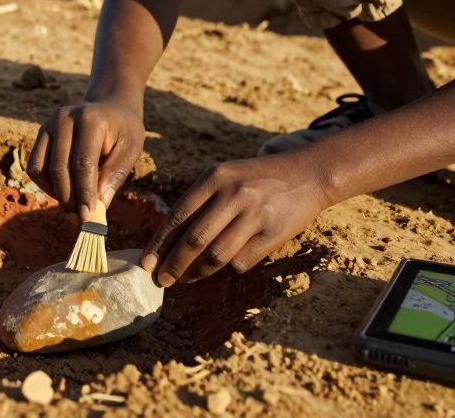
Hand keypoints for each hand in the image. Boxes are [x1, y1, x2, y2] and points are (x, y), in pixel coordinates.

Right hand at [26, 100, 144, 221]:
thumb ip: (115, 174)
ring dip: (56, 194)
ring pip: (41, 169)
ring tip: (74, 208)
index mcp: (90, 120)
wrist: (110, 107)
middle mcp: (64, 118)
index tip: (89, 217)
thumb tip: (98, 204)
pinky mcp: (41, 134)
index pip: (83, 163)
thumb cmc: (123, 131)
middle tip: (81, 220)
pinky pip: (35, 167)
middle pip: (59, 168)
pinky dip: (46, 185)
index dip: (84, 193)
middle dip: (70, 199)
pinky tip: (65, 193)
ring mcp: (49, 125)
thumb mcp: (131, 149)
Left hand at [141, 153, 330, 285]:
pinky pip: (241, 262)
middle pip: (194, 240)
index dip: (159, 244)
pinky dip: (226, 271)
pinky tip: (218, 271)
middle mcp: (233, 194)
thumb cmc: (257, 178)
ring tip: (185, 279)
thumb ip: (199, 202)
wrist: (308, 173)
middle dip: (173, 265)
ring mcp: (255, 214)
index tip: (146, 264)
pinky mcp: (273, 233)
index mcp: (215, 177)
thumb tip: (167, 241)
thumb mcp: (225, 176)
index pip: (178, 216)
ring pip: (216, 256)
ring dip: (197, 273)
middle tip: (161, 280)